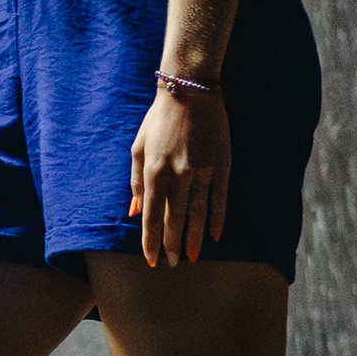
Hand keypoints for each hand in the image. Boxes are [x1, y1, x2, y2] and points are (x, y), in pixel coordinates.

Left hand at [129, 83, 229, 265]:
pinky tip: (216, 236)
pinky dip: (217, 219)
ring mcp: (202, 171)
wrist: (191, 92)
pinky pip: (220, 199)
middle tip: (173, 263)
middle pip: (175, 218)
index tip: (151, 259)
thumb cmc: (159, 119)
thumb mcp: (138, 147)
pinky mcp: (221, 166)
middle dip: (173, 244)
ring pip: (198, 213)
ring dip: (195, 238)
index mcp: (154, 171)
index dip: (151, 240)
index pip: (152, 215)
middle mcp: (178, 175)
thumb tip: (135, 212)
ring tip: (193, 257)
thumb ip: (136, 181)